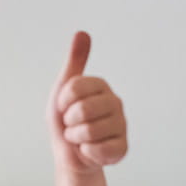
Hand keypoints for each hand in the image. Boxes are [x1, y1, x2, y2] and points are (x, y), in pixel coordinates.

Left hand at [48, 31, 127, 173]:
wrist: (69, 153)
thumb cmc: (65, 120)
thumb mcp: (63, 89)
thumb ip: (74, 62)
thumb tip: (82, 32)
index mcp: (100, 86)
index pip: (74, 87)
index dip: (63, 101)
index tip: (64, 106)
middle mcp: (115, 102)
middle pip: (83, 109)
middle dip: (69, 121)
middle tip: (72, 123)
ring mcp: (121, 125)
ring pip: (89, 131)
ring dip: (76, 138)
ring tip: (80, 137)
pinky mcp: (122, 148)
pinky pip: (98, 150)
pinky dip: (86, 152)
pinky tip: (90, 149)